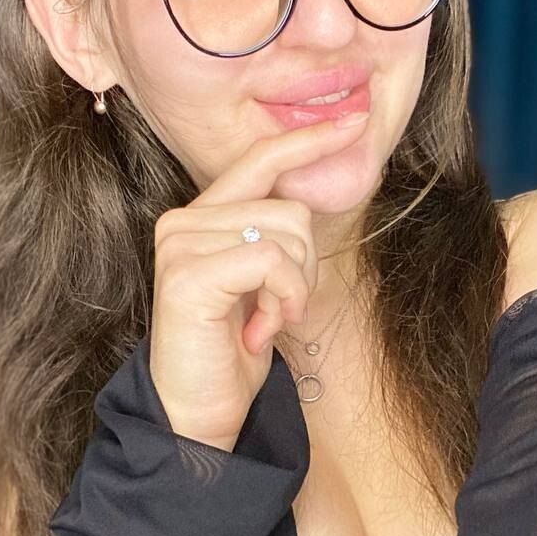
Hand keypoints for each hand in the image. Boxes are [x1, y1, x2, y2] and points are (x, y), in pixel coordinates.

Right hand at [148, 111, 367, 449]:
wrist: (197, 414)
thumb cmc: (233, 352)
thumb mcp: (263, 285)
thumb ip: (275, 238)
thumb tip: (312, 195)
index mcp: (202, 217)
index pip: (261, 159)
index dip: (309, 140)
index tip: (355, 121)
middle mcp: (183, 221)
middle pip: (290, 208)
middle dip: (305, 265)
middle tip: (277, 310)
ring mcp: (181, 243)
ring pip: (286, 233)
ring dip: (294, 288)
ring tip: (264, 322)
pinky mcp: (188, 273)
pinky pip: (272, 260)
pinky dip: (284, 297)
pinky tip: (261, 329)